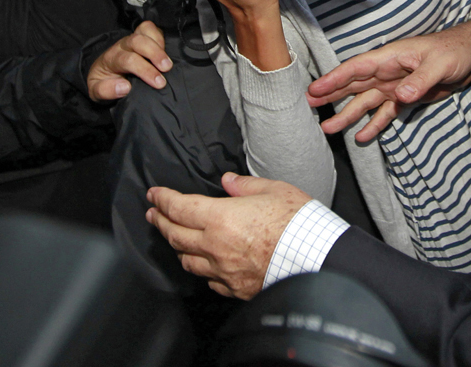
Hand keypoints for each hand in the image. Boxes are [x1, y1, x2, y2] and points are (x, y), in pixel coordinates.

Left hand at [87, 20, 172, 100]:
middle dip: (155, 53)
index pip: (128, 60)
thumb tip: (125, 87)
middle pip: (137, 41)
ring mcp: (132, 38)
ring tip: (168, 61)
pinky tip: (165, 51)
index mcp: (110, 59)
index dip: (145, 70)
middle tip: (167, 68)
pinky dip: (160, 36)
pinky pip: (150, 28)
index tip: (158, 83)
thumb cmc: (103, 81)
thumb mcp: (95, 92)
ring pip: (145, 29)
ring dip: (159, 43)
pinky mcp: (140, 36)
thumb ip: (106, 91)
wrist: (101, 71)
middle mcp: (122, 45)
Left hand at [146, 172, 310, 298]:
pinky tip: (203, 263)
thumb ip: (244, 185)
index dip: (162, 199)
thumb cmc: (298, 222)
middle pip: (175, 235)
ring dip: (177, 246)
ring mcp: (223, 270)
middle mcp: (216, 246)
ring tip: (174, 238)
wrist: (317, 258)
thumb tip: (228, 182)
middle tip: (154, 213)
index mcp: (221, 218)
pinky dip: (201, 269)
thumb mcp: (273, 189)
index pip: (179, 207)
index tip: (154, 195)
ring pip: (187, 260)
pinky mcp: (235, 287)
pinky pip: (208, 280)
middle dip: (160, 221)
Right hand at [307, 18, 470, 141]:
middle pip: (353, 84)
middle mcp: (387, 72)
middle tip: (309, 104)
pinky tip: (362, 137)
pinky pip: (385, 113)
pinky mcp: (406, 98)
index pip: (357, 68)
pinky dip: (374, 124)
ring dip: (347, 114)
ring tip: (328, 128)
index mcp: (390, 57)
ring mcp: (395, 86)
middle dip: (331, 94)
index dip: (335, 78)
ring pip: (365, 101)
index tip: (315, 88)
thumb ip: (420, 80)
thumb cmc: (454, 50)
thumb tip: (401, 96)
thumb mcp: (439, 63)